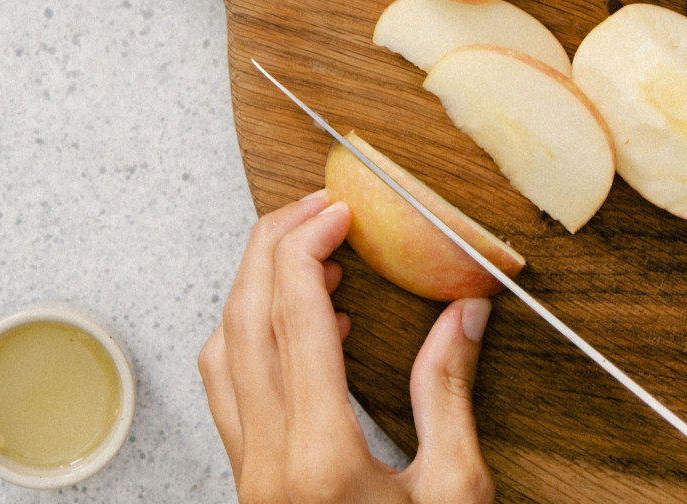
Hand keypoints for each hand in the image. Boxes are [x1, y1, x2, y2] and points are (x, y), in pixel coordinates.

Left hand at [198, 190, 495, 503]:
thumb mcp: (454, 495)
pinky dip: (245, 331)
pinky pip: (224, 383)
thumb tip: (464, 312)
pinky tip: (289, 325)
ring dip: (254, 285)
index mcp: (319, 454)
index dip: (308, 245)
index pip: (292, 314)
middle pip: (243, 315)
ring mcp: (247, 468)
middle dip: (272, 244)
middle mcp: (266, 455)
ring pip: (222, 346)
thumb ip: (449, 393)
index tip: (337, 211)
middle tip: (315, 210)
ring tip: (306, 257)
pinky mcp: (246, 477)